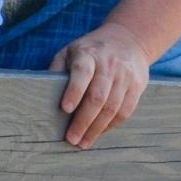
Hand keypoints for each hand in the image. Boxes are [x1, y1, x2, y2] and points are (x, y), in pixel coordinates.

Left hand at [49, 21, 151, 148]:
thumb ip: (58, 70)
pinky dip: (112, 125)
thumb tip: (43, 95)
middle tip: (72, 139)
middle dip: (84, 121)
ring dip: (97, 128)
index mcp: (89, 54)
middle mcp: (109, 63)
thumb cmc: (92, 50)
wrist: (129, 38)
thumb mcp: (71, 51)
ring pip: (113, 106)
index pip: (82, 72)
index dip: (74, 91)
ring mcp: (125, 74)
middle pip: (98, 96)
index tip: (65, 109)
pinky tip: (100, 132)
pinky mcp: (137, 84)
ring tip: (84, 142)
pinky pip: (126, 110)